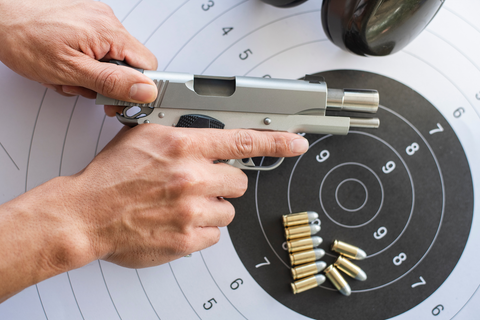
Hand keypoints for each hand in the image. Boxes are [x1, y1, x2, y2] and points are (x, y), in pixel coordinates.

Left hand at [0, 0, 157, 103]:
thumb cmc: (24, 38)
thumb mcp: (71, 71)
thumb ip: (112, 82)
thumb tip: (145, 90)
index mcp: (108, 31)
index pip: (148, 65)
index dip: (138, 88)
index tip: (122, 100)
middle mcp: (106, 21)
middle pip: (128, 64)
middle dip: (108, 83)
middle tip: (87, 90)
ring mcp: (95, 19)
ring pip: (111, 59)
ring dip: (93, 75)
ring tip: (69, 76)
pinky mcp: (84, 20)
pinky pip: (97, 48)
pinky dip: (85, 62)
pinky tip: (68, 65)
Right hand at [68, 125, 308, 267]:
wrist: (86, 214)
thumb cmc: (111, 176)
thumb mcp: (144, 137)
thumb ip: (182, 134)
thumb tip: (209, 138)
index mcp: (183, 145)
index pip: (243, 139)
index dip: (277, 141)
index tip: (296, 143)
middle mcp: (192, 176)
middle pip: (239, 181)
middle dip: (223, 183)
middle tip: (197, 184)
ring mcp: (192, 210)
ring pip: (228, 210)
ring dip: (211, 207)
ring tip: (182, 205)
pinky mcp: (189, 238)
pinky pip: (215, 233)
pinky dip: (200, 229)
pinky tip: (178, 222)